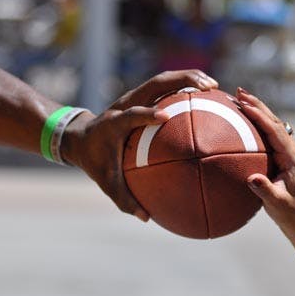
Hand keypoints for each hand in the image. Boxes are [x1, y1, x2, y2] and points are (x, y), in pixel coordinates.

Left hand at [62, 70, 217, 220]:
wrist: (80, 138)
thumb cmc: (95, 161)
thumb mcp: (105, 181)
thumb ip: (123, 199)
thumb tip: (146, 217)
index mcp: (114, 123)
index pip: (130, 114)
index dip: (145, 113)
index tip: (164, 116)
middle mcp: (125, 104)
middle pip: (154, 83)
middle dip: (182, 80)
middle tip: (208, 87)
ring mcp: (134, 96)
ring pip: (162, 80)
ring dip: (188, 78)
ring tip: (214, 86)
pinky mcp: (141, 96)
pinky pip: (165, 87)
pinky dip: (185, 86)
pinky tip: (207, 96)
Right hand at [236, 88, 294, 226]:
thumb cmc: (288, 211)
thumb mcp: (277, 203)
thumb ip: (266, 191)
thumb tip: (252, 179)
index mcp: (291, 156)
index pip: (274, 130)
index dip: (260, 116)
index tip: (244, 105)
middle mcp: (290, 149)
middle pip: (273, 120)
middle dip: (256, 104)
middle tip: (239, 91)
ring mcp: (285, 150)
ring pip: (270, 124)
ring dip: (255, 109)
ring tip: (238, 97)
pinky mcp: (279, 154)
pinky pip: (265, 134)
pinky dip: (254, 122)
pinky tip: (239, 119)